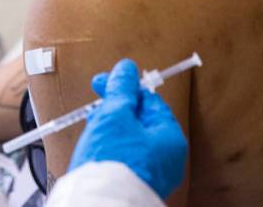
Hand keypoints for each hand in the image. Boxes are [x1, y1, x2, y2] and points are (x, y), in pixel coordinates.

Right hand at [68, 58, 187, 199]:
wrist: (101, 202)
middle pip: (140, 121)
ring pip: (130, 139)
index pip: (149, 101)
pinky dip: (110, 147)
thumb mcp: (114, 114)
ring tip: (92, 128)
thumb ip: (121, 89)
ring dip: (110, 128)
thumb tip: (127, 68)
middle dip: (114, 109)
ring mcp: (152, 172)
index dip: (124, 88)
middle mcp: (166, 157)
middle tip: (94, 107)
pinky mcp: (135, 182)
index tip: (103, 82)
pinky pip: (125, 156)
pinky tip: (96, 146)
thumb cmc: (113, 159)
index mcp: (169, 137)